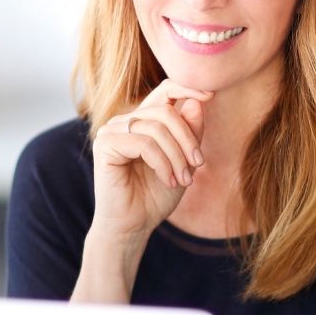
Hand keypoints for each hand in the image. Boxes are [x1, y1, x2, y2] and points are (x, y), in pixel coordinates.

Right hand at [89, 80, 212, 243]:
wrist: (132, 226)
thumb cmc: (155, 196)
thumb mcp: (183, 162)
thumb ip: (190, 133)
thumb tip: (198, 101)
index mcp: (142, 121)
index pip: (165, 91)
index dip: (187, 87)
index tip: (210, 95)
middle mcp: (124, 121)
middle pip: (165, 111)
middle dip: (187, 138)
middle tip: (198, 164)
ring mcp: (111, 131)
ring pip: (156, 127)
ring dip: (176, 156)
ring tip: (184, 180)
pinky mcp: (105, 145)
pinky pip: (143, 143)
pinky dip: (162, 163)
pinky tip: (169, 181)